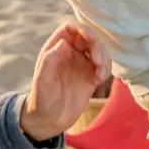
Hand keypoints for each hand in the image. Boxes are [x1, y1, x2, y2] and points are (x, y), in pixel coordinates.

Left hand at [19, 23, 108, 141]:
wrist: (49, 120)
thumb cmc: (41, 99)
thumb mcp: (42, 81)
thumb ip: (50, 61)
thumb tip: (64, 43)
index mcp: (55, 49)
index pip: (70, 29)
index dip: (81, 29)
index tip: (89, 38)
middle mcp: (70, 53)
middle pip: (88, 38)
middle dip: (97, 46)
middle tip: (98, 62)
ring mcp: (81, 64)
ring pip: (99, 50)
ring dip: (104, 58)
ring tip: (100, 74)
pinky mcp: (91, 76)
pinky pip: (104, 65)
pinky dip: (106, 69)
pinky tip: (100, 79)